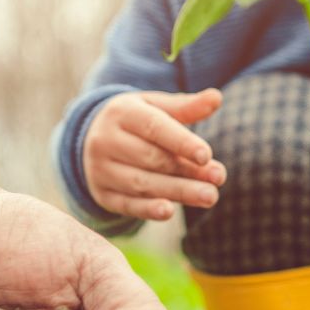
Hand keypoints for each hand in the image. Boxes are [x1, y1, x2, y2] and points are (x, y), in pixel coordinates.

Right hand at [84, 89, 226, 219]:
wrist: (90, 140)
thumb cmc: (135, 121)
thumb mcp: (155, 107)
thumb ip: (186, 107)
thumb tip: (217, 98)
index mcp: (122, 113)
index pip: (154, 128)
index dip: (181, 142)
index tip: (206, 155)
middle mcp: (106, 141)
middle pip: (151, 159)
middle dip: (187, 171)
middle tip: (219, 179)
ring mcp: (101, 170)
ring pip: (141, 183)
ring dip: (178, 191)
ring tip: (209, 196)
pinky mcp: (102, 194)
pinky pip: (127, 204)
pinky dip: (148, 209)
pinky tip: (169, 212)